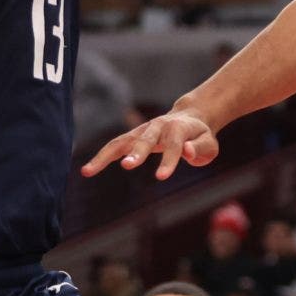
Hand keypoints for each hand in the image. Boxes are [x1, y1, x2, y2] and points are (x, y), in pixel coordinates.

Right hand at [81, 104, 219, 179]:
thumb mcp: (209, 144)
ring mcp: (143, 130)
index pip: (174, 145)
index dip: (168, 160)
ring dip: (106, 155)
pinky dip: (101, 157)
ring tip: (88, 171)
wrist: (191, 117)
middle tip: (128, 165)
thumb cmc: (201, 136)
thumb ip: (199, 149)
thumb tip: (186, 151)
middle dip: (137, 152)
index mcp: (179, 128)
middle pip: (146, 139)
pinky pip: (114, 146)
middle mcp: (158, 126)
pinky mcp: (133, 136)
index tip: (161, 177)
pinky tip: (86, 171)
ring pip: (122, 141)